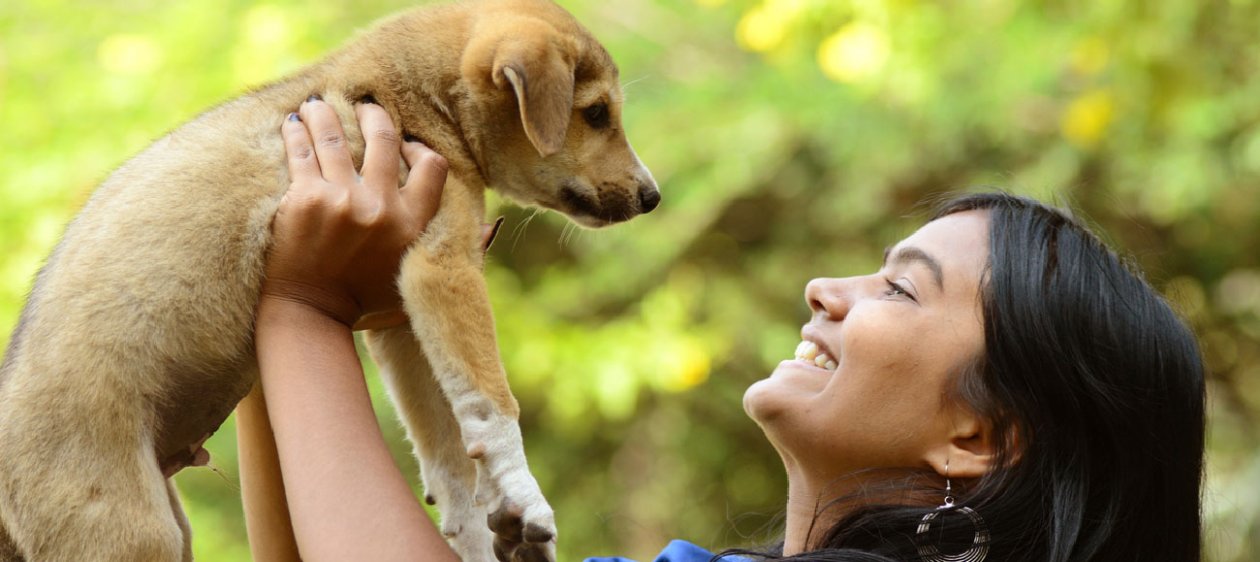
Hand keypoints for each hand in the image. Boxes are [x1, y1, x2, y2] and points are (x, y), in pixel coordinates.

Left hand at [262, 97, 446, 329]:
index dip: (418, 149)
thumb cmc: (364, 305)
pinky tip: (294, 122)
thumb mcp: (420, 281)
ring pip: (335, 137)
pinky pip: (301, 152)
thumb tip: (494, 226)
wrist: (310, 315)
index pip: (431, 167)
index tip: (405, 144)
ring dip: (327, 114)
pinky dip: (296, 132)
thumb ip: (457, 255)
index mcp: (411, 225)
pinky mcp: (302, 200)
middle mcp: (379, 208)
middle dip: (374, 116)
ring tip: (320, 104)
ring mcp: (339, 201)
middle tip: (365, 107)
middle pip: (383, 140)